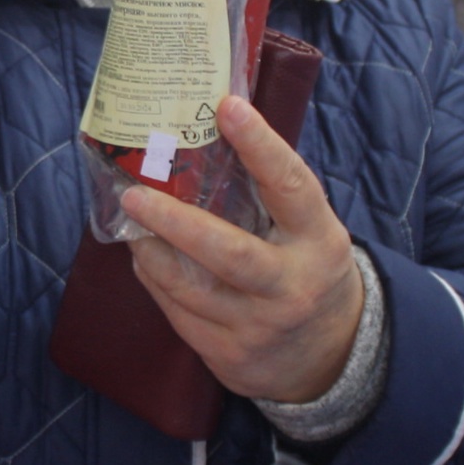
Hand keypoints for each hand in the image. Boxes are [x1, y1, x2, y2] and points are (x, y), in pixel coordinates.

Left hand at [120, 94, 363, 405]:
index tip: (228, 107)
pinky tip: (144, 257)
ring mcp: (259, 327)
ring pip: (190, 288)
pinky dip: (156, 280)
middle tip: (134, 194)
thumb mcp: (310, 231)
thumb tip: (214, 125)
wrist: (333, 357)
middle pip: (229, 253)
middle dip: (176, 222)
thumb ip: (271, 193)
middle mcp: (291, 287)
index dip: (261, 145)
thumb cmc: (309, 271)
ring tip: (130, 218)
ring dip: (151, 251)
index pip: (291, 188)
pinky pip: (179, 314)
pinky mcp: (229, 356)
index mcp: (319, 242)